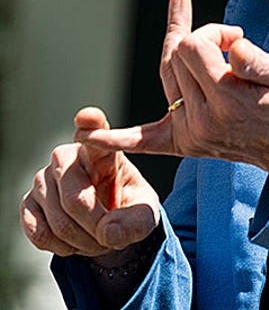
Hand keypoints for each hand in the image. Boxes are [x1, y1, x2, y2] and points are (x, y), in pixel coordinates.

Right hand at [18, 108, 159, 260]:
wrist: (107, 225)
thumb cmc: (129, 209)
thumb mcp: (146, 215)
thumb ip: (136, 223)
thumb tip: (109, 233)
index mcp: (101, 150)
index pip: (95, 131)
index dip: (90, 126)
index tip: (89, 116)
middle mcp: (66, 158)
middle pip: (75, 198)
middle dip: (96, 228)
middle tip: (111, 240)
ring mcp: (42, 179)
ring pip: (59, 221)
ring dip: (82, 242)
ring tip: (98, 241)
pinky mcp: (27, 203)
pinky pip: (39, 232)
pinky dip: (61, 247)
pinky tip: (75, 244)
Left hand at [80, 0, 268, 181]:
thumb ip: (258, 62)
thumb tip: (231, 46)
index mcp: (227, 100)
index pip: (194, 45)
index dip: (215, 32)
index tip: (238, 39)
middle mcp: (201, 119)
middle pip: (176, 56)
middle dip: (202, 41)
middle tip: (232, 46)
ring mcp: (188, 133)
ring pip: (166, 76)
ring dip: (181, 56)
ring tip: (208, 47)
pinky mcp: (181, 144)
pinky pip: (140, 141)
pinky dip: (113, 140)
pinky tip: (86, 137)